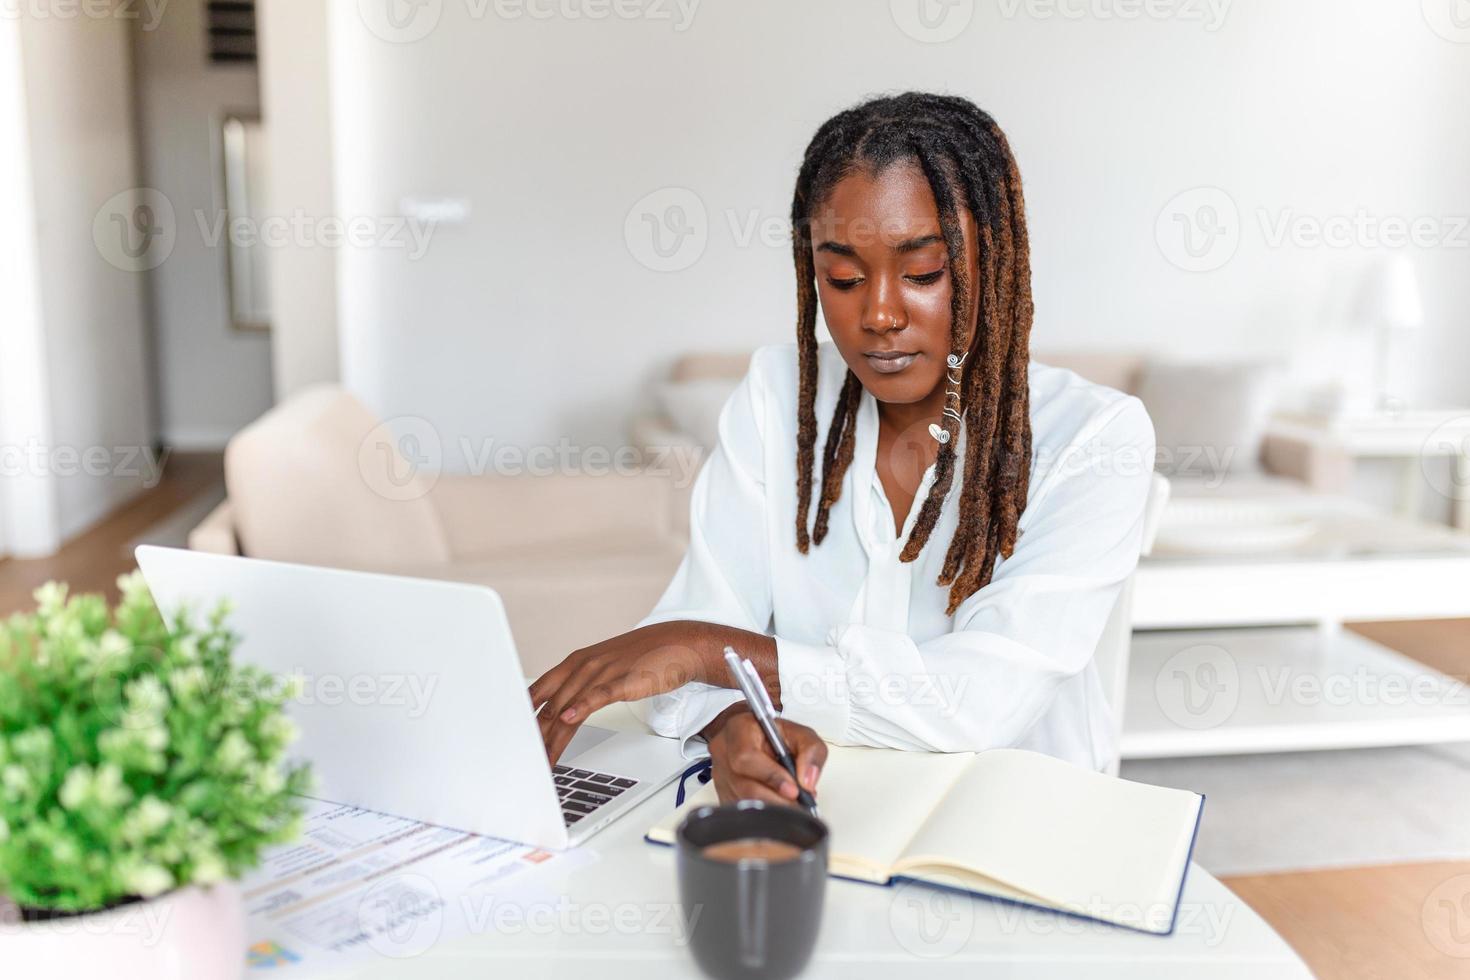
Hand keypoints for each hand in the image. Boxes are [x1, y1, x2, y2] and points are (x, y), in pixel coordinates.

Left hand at [529, 622, 715, 765]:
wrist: (678, 644)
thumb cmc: (642, 659)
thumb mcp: (604, 669)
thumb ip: (580, 688)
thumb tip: (561, 712)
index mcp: (575, 663)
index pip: (539, 692)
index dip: (523, 716)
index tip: (511, 738)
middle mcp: (584, 666)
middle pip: (550, 704)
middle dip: (534, 734)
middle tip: (522, 758)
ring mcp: (603, 671)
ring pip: (569, 705)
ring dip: (552, 735)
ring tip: (541, 757)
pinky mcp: (624, 680)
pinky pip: (599, 695)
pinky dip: (582, 706)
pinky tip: (569, 719)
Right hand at [704, 706, 824, 806]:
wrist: (759, 739)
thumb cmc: (776, 735)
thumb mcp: (801, 734)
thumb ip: (811, 751)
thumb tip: (807, 780)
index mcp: (739, 729)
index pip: (746, 756)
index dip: (770, 776)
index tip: (793, 789)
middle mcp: (724, 751)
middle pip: (744, 785)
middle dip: (776, 800)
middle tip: (798, 804)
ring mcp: (719, 775)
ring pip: (743, 802)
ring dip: (772, 809)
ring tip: (792, 806)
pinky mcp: (722, 794)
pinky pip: (741, 811)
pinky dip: (763, 815)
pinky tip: (777, 808)